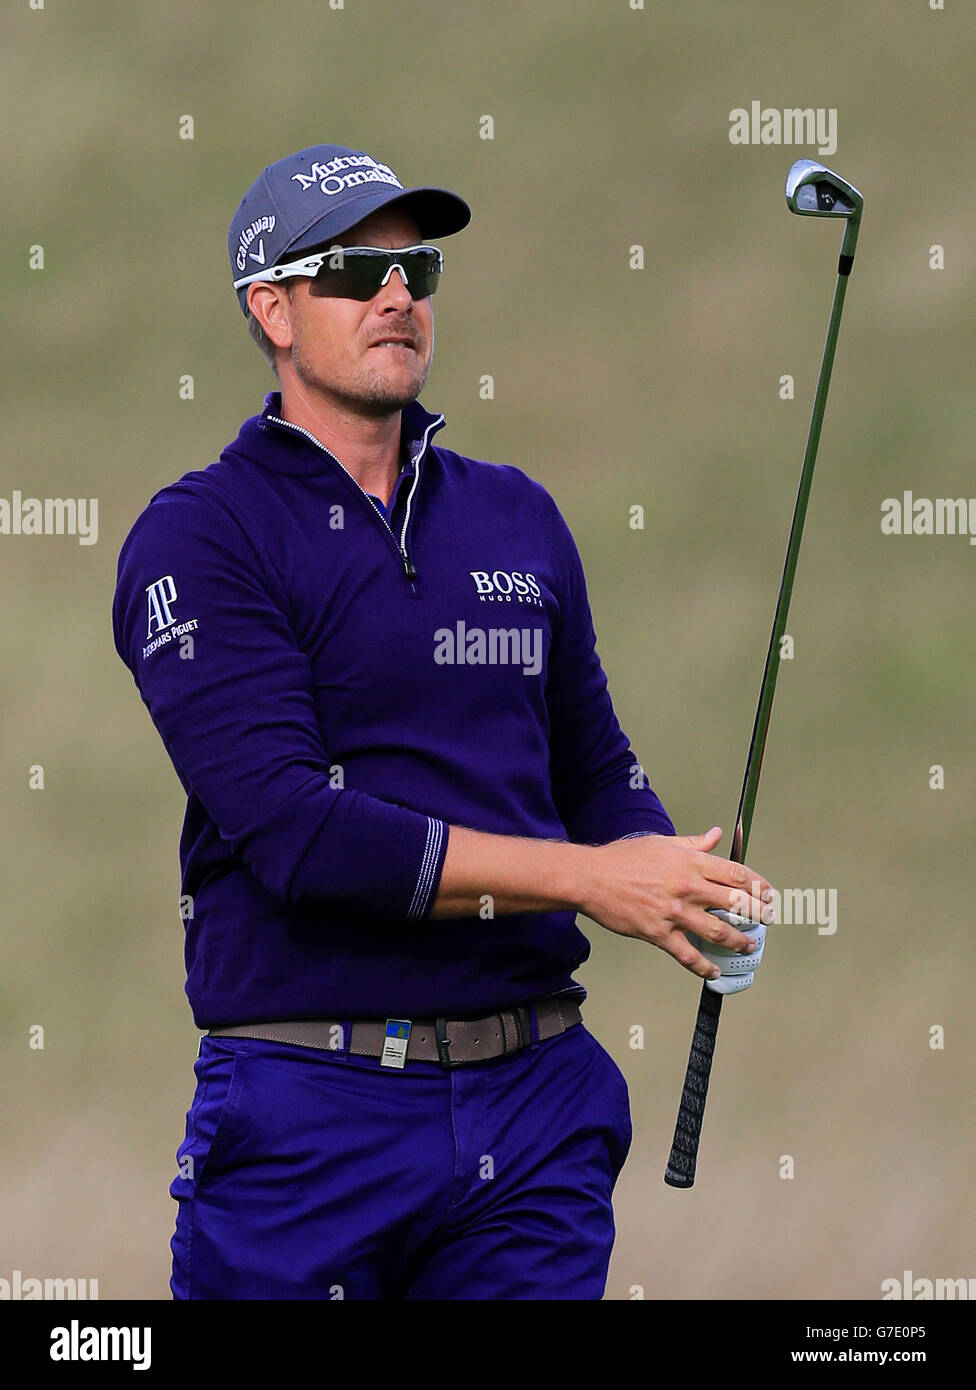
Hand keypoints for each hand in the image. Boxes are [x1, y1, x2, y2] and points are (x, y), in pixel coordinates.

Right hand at [581, 826, 774, 982]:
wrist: (591, 878)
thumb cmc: (623, 858)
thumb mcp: (661, 843)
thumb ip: (693, 843)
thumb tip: (716, 836)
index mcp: (690, 862)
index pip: (737, 874)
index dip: (759, 885)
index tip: (769, 893)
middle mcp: (687, 887)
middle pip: (736, 902)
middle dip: (759, 913)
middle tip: (769, 920)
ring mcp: (674, 912)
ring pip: (719, 932)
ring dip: (740, 941)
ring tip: (749, 945)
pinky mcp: (658, 933)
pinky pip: (688, 955)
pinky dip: (704, 967)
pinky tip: (714, 972)